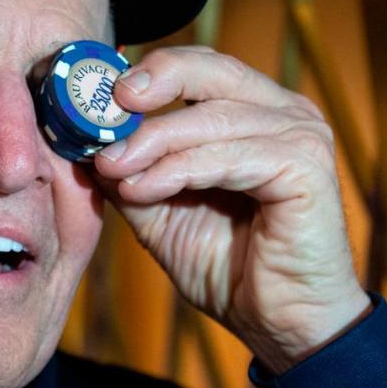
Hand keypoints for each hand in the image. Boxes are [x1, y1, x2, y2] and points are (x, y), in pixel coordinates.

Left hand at [93, 46, 370, 372]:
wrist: (276, 321)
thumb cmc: (224, 261)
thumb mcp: (157, 206)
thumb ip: (127, 168)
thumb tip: (80, 137)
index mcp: (252, 109)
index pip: (196, 66)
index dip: (145, 72)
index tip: (94, 92)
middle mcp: (282, 111)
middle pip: (209, 70)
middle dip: (151, 84)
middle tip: (105, 108)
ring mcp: (300, 135)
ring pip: (211, 118)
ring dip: (153, 143)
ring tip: (114, 168)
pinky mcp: (306, 168)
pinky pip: (229, 156)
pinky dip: (178, 170)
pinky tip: (145, 189)